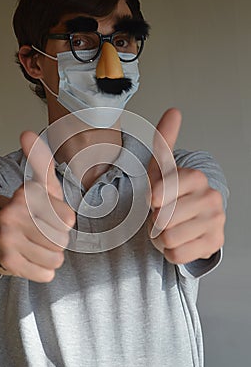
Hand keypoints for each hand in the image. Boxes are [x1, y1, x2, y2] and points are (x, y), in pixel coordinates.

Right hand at [0, 131, 75, 281]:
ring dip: (52, 254)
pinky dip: (44, 270)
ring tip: (38, 244)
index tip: (53, 216)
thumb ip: (40, 159)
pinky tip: (33, 257)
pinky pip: (46, 274)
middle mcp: (12, 216)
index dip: (64, 220)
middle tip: (44, 231)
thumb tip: (26, 133)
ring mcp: (8, 240)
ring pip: (56, 258)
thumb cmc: (31, 208)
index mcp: (25, 195)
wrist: (0, 232)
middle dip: (58, 237)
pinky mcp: (9, 263)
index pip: (68, 220)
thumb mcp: (41, 184)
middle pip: (62, 239)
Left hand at [147, 108, 225, 264]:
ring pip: (168, 239)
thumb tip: (174, 111)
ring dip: (162, 237)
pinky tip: (180, 240)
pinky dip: (171, 252)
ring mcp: (216, 221)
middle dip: (156, 221)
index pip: (157, 198)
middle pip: (162, 220)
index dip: (151, 202)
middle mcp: (211, 197)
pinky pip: (176, 255)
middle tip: (164, 215)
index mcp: (196, 177)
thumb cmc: (170, 193)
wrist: (188, 220)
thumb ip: (164, 140)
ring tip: (171, 227)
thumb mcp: (161, 168)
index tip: (158, 199)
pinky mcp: (215, 243)